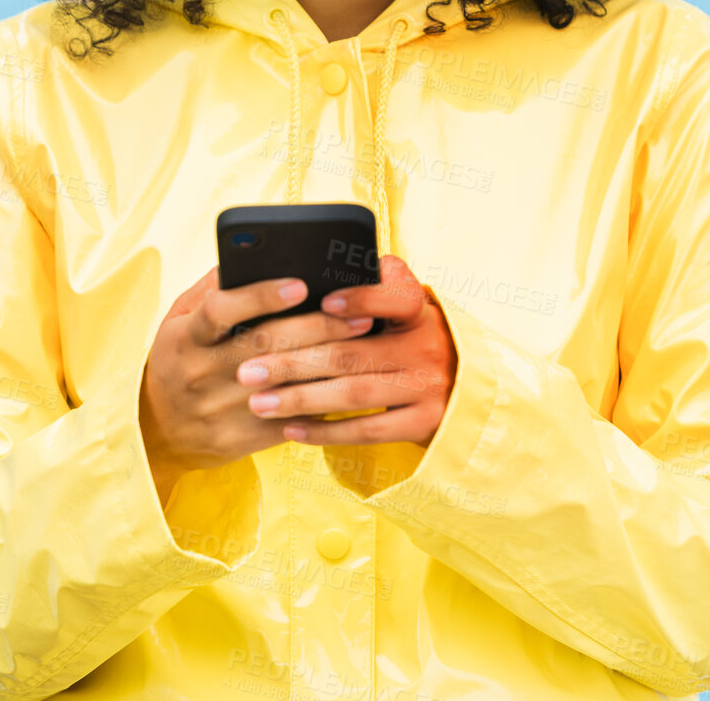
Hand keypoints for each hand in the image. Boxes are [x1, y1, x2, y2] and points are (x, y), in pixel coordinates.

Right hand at [138, 266, 376, 504]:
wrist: (158, 430)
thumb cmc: (178, 359)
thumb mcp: (177, 319)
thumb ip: (210, 288)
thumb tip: (249, 255)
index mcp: (186, 337)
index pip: (220, 310)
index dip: (259, 296)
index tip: (300, 283)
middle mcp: (202, 372)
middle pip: (266, 345)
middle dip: (318, 327)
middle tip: (359, 313)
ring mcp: (221, 408)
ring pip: (284, 385)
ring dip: (329, 363)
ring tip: (365, 342)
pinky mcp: (240, 438)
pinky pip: (288, 420)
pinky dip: (321, 402)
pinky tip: (351, 384)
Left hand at [236, 254, 456, 448]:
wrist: (461, 385)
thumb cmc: (407, 336)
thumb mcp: (400, 308)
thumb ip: (369, 289)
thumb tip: (306, 277)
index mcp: (418, 309)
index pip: (397, 296)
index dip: (362, 298)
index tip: (322, 302)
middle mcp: (426, 346)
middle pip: (353, 353)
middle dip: (294, 361)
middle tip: (248, 369)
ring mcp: (427, 387)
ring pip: (354, 394)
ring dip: (301, 399)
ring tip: (258, 401)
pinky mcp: (424, 423)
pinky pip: (368, 430)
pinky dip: (325, 430)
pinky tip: (290, 429)